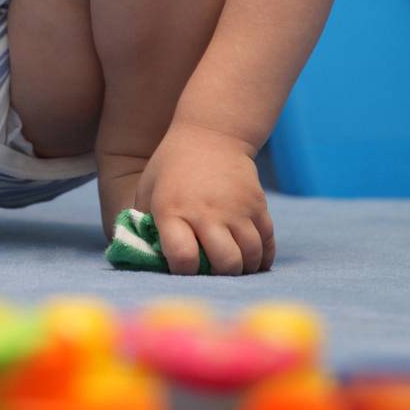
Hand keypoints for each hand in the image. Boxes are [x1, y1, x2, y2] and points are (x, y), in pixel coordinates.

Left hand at [133, 120, 274, 275]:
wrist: (211, 132)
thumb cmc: (172, 165)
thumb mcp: (147, 189)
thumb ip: (143, 224)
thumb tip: (142, 257)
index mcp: (173, 210)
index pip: (184, 258)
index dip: (184, 272)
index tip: (184, 267)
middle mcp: (207, 212)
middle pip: (225, 263)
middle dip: (220, 276)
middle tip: (213, 270)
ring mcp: (237, 209)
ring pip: (250, 256)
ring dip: (243, 268)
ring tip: (232, 263)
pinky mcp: (258, 204)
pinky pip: (268, 242)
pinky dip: (262, 256)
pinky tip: (251, 256)